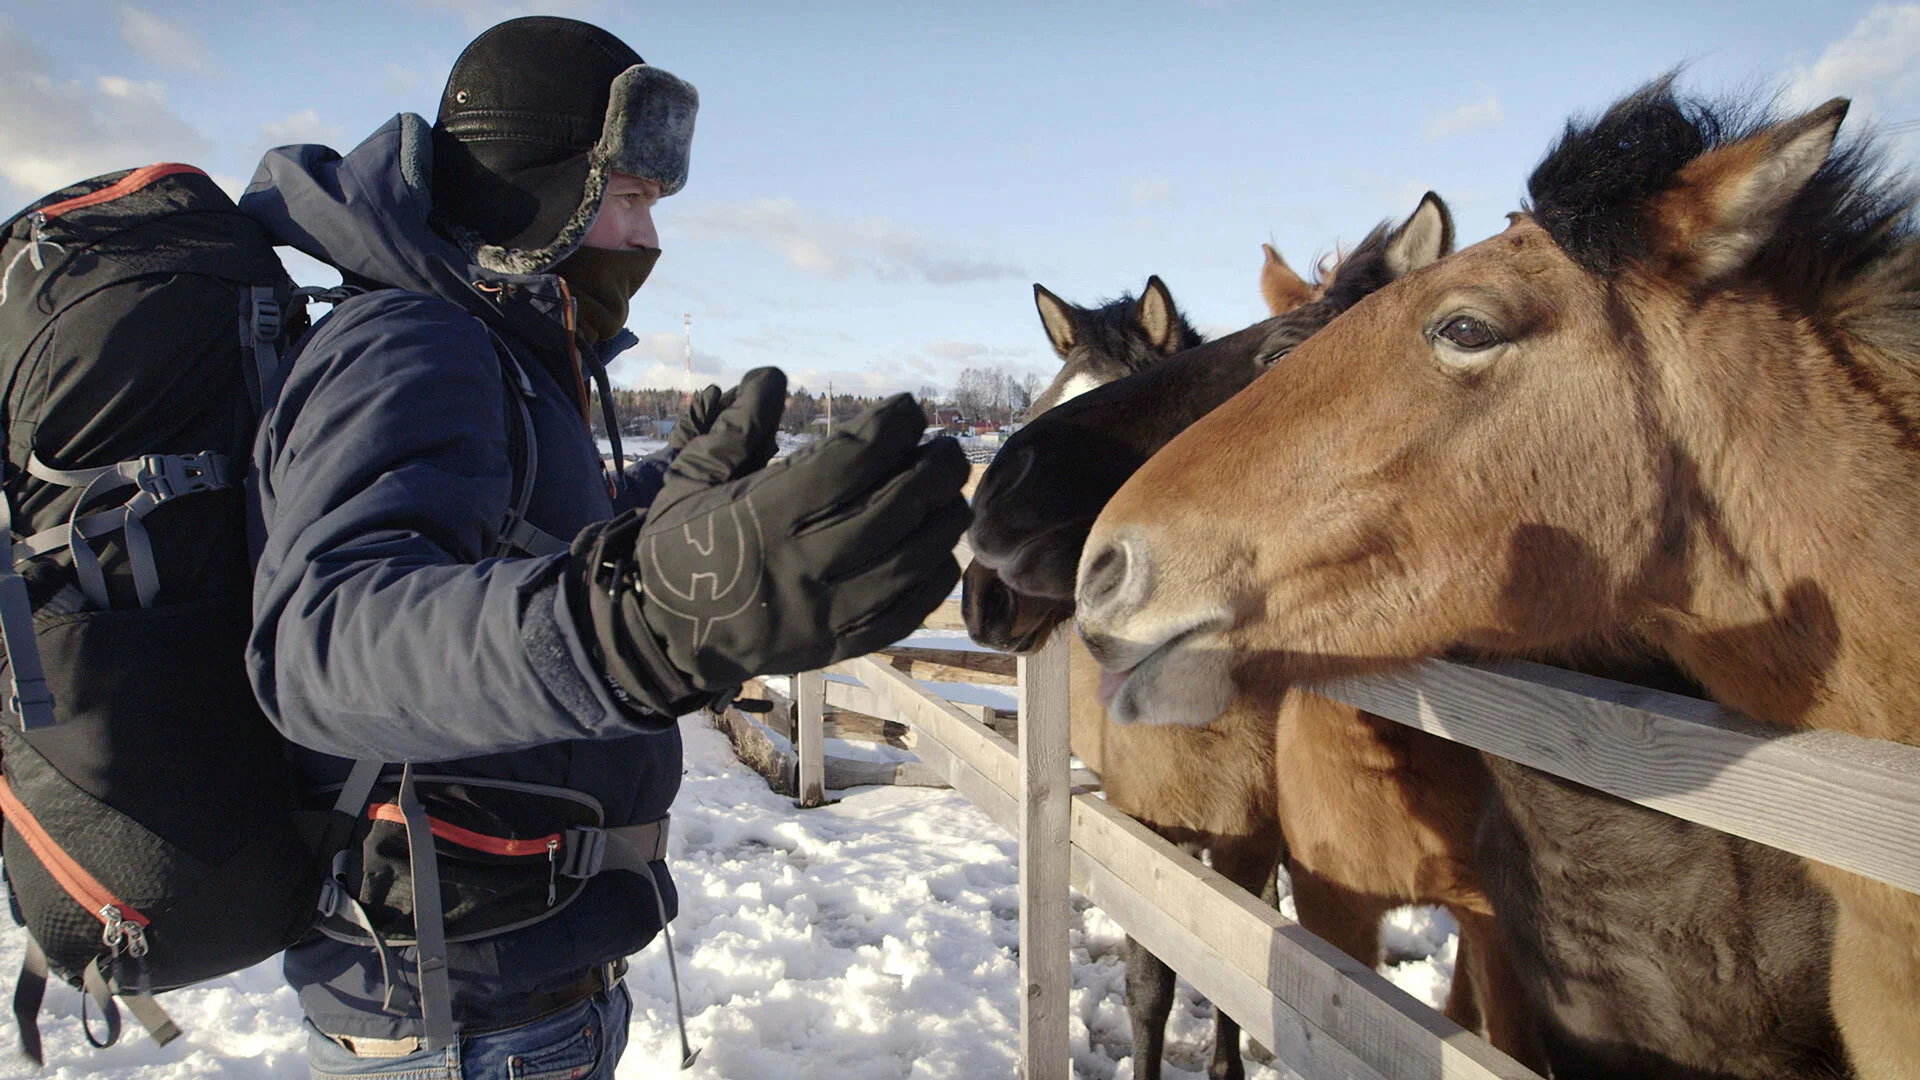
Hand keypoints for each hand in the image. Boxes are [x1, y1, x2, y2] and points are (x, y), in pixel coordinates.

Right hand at [571, 370, 970, 714]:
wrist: (659, 637)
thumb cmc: (680, 547)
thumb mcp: (692, 477)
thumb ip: (735, 426)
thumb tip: (773, 376)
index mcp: (761, 516)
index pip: (846, 463)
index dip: (888, 429)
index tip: (909, 410)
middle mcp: (798, 565)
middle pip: (891, 510)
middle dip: (932, 471)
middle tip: (947, 449)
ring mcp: (821, 614)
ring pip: (907, 564)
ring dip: (941, 524)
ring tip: (953, 496)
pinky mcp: (833, 648)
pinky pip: (900, 615)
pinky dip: (931, 583)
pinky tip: (941, 554)